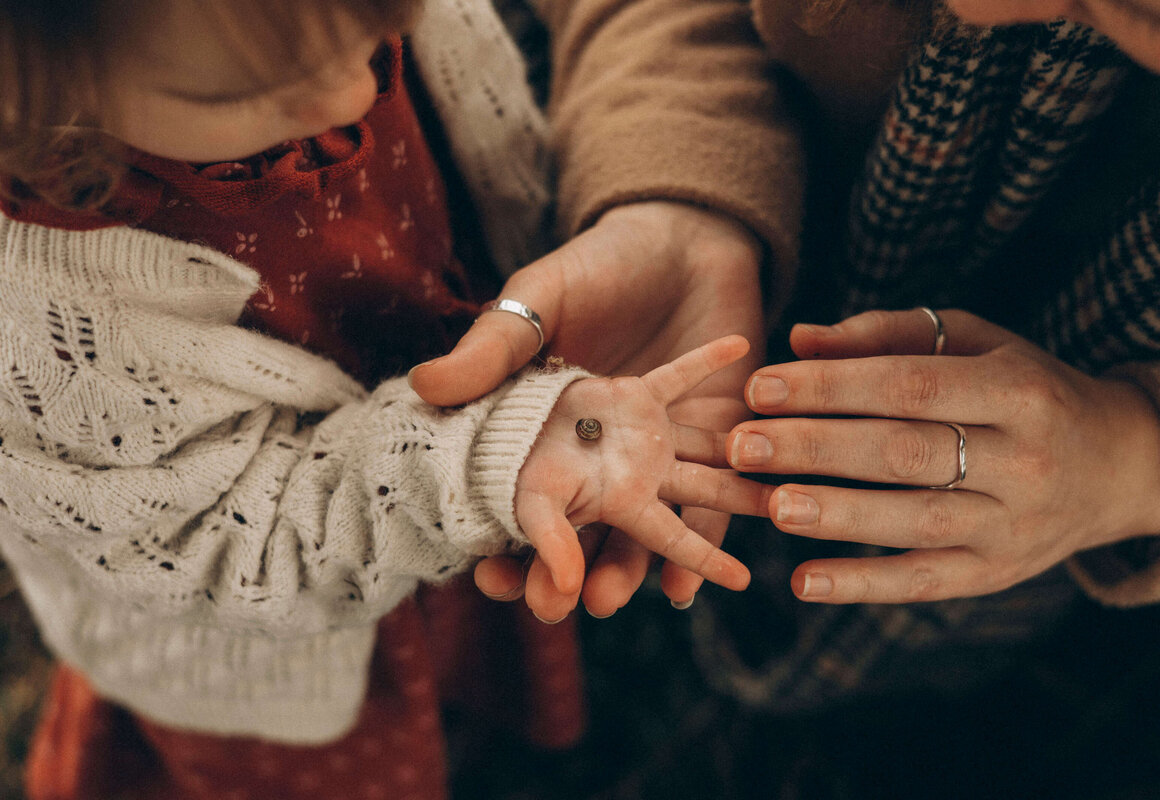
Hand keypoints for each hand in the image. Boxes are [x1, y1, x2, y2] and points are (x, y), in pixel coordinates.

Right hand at [410, 201, 764, 614]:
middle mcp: (600, 457)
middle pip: (587, 533)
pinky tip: (727, 569)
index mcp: (549, 435)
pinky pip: (711, 475)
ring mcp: (655, 450)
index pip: (521, 508)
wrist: (680, 233)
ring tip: (655, 594)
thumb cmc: (596, 265)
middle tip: (580, 602)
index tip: (500, 578)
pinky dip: (720, 517)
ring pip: (653, 521)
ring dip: (652, 563)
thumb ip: (493, 348)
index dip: (509, 545)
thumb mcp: (537, 299)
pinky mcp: (706, 429)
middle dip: (582, 572)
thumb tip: (426, 383)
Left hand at [727, 308, 1159, 603]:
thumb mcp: (974, 344)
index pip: (911, 385)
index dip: (832, 386)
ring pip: (916, 521)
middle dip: (817, 447)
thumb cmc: (1021, 389)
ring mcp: (1013, 523)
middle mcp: (1023, 459)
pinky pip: (925, 581)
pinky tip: (803, 582)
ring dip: (837, 515)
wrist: (1114, 464)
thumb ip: (886, 336)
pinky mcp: (997, 573)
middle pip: (906, 452)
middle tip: (741, 445)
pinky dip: (863, 585)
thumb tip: (800, 338)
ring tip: (769, 504)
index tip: (759, 387)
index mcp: (1017, 389)